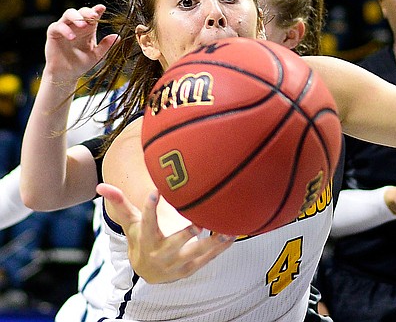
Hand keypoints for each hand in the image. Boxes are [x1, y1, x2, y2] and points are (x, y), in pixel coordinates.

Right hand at [44, 5, 118, 82]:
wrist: (67, 74)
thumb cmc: (81, 64)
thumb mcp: (97, 55)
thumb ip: (106, 46)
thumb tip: (118, 36)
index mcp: (88, 28)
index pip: (93, 15)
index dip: (97, 10)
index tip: (102, 8)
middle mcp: (76, 25)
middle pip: (81, 11)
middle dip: (87, 12)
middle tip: (94, 16)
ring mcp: (65, 27)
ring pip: (68, 14)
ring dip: (76, 17)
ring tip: (83, 25)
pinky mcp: (53, 33)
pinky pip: (58, 26)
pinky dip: (65, 30)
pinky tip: (72, 37)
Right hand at [97, 183, 234, 282]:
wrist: (148, 271)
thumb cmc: (141, 239)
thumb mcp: (131, 223)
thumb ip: (121, 203)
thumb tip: (100, 185)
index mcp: (146, 239)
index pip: (146, 222)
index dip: (149, 207)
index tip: (155, 191)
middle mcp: (160, 254)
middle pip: (173, 245)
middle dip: (184, 235)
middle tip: (198, 224)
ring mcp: (176, 264)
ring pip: (195, 254)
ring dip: (211, 244)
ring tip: (226, 230)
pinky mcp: (190, 269)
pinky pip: (207, 259)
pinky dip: (221, 248)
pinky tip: (233, 235)